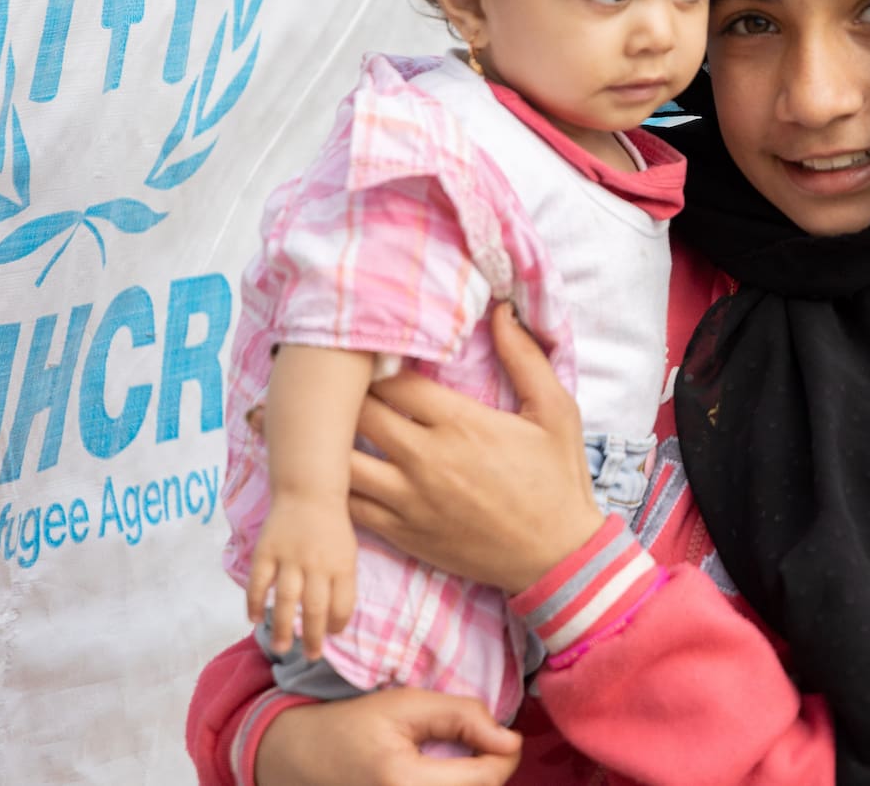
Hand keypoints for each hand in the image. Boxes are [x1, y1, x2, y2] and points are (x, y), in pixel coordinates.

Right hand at [247, 496, 357, 658]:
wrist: (309, 489)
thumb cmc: (332, 525)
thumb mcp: (348, 551)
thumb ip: (342, 581)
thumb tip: (333, 618)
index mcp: (342, 564)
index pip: (343, 604)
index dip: (338, 624)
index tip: (332, 636)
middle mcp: (317, 563)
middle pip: (316, 608)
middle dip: (314, 637)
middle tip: (311, 657)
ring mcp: (290, 557)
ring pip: (287, 599)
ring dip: (284, 627)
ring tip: (282, 648)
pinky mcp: (267, 550)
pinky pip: (259, 582)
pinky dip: (256, 602)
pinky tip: (255, 618)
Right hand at [256, 687, 520, 785]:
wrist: (300, 760)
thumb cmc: (352, 727)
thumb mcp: (407, 705)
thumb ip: (463, 716)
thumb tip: (511, 740)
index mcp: (406, 784)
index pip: (487, 778)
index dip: (505, 752)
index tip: (502, 733)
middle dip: (489, 770)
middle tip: (474, 745)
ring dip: (471, 784)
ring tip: (456, 763)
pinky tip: (440, 778)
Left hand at [347, 303, 604, 592]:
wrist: (558, 558)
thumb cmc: (558, 480)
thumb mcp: (556, 412)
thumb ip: (525, 359)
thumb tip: (502, 312)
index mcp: (461, 424)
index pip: (392, 381)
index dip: (374, 364)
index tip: (368, 355)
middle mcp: (427, 459)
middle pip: (357, 415)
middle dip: (341, 396)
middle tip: (327, 383)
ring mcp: (410, 500)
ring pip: (341, 464)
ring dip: (325, 443)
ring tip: (311, 425)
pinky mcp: (403, 534)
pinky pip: (349, 508)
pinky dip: (334, 488)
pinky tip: (330, 473)